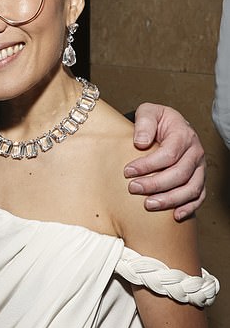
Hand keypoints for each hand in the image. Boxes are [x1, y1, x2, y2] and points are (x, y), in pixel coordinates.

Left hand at [125, 103, 205, 219]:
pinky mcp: (199, 180)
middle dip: (155, 184)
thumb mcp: (148, 112)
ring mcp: (199, 168)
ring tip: (149, 205)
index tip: (127, 172)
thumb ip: (144, 122)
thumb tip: (140, 142)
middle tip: (133, 189)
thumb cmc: (157, 121)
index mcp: (184, 135)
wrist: (170, 127)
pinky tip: (174, 216)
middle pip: (180, 173)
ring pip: (192, 188)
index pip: (168, 154)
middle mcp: (195, 152)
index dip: (148, 165)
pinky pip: (199, 197)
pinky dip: (189, 208)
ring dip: (170, 199)